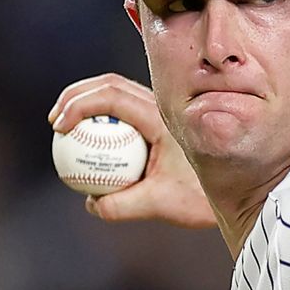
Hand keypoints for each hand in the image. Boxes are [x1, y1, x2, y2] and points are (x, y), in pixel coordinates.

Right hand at [48, 73, 215, 227]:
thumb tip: (92, 204)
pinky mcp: (157, 122)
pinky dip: (100, 120)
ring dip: (86, 103)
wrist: (235, 190)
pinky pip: (122, 114)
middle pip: (109, 84)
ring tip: (63, 128)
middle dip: (75, 96)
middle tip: (54, 122)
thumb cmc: (200, 197)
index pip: (113, 96)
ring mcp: (159, 111)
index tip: (60, 127)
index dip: (79, 104)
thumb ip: (125, 205)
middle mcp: (161, 106)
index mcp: (161, 117)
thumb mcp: (162, 204)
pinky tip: (86, 145)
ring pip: (115, 93)